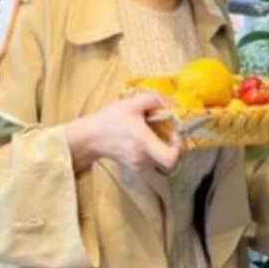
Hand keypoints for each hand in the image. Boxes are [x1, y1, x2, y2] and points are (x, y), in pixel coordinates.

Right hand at [65, 93, 182, 172]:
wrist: (90, 137)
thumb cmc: (110, 120)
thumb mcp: (131, 104)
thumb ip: (155, 100)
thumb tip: (173, 102)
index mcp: (144, 142)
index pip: (171, 158)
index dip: (178, 148)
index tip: (174, 134)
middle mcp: (143, 157)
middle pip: (168, 157)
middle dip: (170, 143)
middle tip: (165, 130)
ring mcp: (139, 165)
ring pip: (160, 158)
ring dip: (160, 146)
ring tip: (149, 132)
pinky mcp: (135, 167)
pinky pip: (151, 160)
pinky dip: (152, 150)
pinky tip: (142, 139)